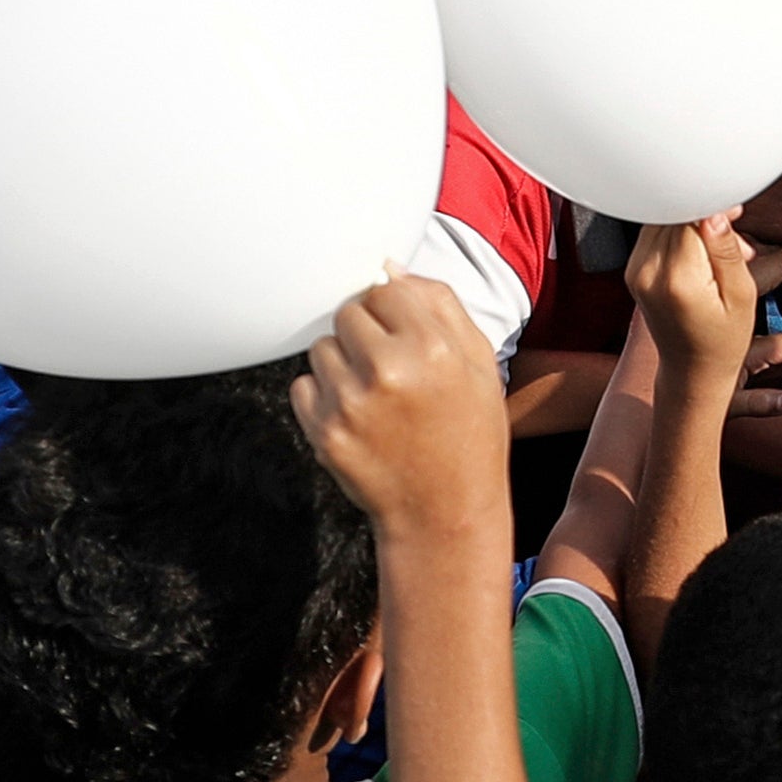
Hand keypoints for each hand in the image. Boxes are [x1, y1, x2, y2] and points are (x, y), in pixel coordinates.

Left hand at [297, 274, 514, 540]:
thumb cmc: (469, 434)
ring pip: (322, 349)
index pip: (381, 291)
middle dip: (364, 336)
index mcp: (432, 346)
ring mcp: (350, 403)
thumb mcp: (479, 363)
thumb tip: (386, 268)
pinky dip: (322, 399)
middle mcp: (388, 370)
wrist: (447, 514)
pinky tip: (356, 420)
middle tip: (389, 372)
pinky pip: (303, 387)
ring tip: (374, 398)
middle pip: (347, 315)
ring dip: (342, 366)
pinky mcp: (324, 432)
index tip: (406, 343)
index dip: (393, 316)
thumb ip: (439, 304)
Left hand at [627, 212, 763, 388]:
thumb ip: (726, 250)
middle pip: (673, 211)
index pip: (688, 214)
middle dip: (704, 212)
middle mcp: (647, 271)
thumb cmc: (723, 340)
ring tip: (713, 249)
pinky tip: (697, 253)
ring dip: (690, 221)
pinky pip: (656, 230)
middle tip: (729, 238)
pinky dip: (678, 231)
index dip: (714, 204)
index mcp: (676, 278)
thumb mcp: (742, 295)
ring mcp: (635, 269)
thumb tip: (714, 211)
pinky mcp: (633, 267)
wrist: (691, 369)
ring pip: (664, 216)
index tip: (735, 213)